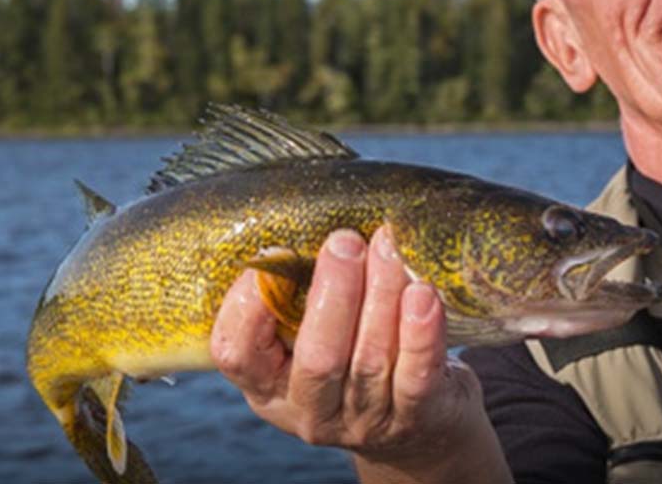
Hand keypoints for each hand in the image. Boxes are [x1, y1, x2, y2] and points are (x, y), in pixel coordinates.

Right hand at [211, 226, 509, 482]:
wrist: (421, 429)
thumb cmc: (356, 358)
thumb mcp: (311, 339)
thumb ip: (300, 299)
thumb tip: (308, 232)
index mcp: (268, 387)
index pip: (237, 354)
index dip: (249, 304)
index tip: (274, 253)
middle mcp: (310, 411)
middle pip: (317, 356)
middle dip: (333, 292)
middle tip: (345, 242)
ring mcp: (364, 421)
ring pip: (370, 358)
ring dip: (382, 294)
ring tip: (389, 249)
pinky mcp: (416, 419)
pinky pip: (416, 375)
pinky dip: (421, 333)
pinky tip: (424, 294)